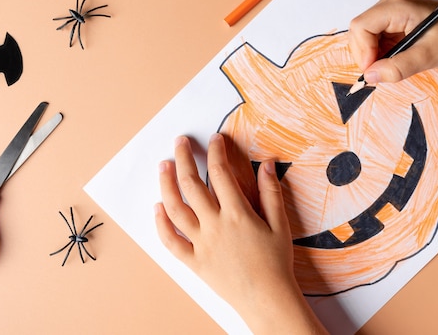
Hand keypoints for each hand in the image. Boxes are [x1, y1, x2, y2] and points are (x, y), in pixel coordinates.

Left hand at [155, 133, 326, 333]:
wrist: (267, 299)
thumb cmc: (276, 262)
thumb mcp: (280, 224)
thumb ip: (271, 192)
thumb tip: (266, 163)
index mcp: (237, 214)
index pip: (220, 173)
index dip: (216, 152)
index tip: (214, 139)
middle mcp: (215, 225)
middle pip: (192, 185)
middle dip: (183, 159)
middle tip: (179, 143)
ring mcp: (201, 243)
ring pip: (175, 209)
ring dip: (166, 184)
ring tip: (163, 166)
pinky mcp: (193, 261)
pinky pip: (171, 241)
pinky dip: (161, 224)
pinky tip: (157, 208)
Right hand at [348, 0, 437, 82]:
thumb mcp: (427, 56)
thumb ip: (397, 68)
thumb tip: (370, 77)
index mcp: (396, 6)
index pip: (360, 26)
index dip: (362, 51)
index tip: (373, 71)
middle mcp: (389, 4)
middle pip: (359, 31)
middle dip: (366, 55)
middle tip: (382, 72)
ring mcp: (390, 11)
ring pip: (364, 36)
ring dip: (373, 55)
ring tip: (393, 65)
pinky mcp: (393, 20)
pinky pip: (374, 38)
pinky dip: (380, 53)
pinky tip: (396, 58)